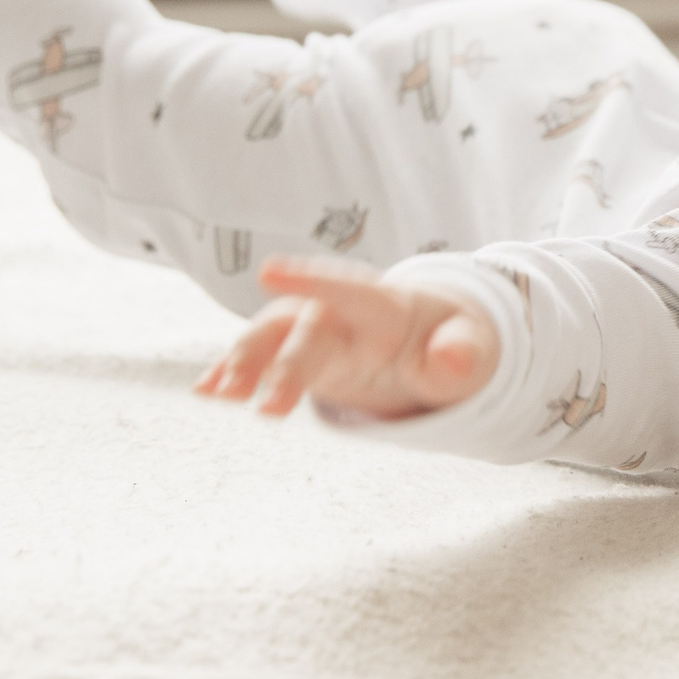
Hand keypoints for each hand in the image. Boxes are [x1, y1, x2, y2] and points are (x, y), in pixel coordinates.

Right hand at [195, 255, 498, 421]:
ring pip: (272, 338)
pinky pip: (261, 362)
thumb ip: (462, 355)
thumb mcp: (471, 351)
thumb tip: (449, 360)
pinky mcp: (299, 357)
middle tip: (267, 406)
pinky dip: (233, 374)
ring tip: (218, 395)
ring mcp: (316, 333)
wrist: (435, 345)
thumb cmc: (453, 342)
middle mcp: (342, 313)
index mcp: (385, 306)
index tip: (269, 271)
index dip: (311, 279)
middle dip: (281, 361)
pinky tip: (206, 391)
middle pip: (305, 327)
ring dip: (243, 362)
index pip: (350, 289)